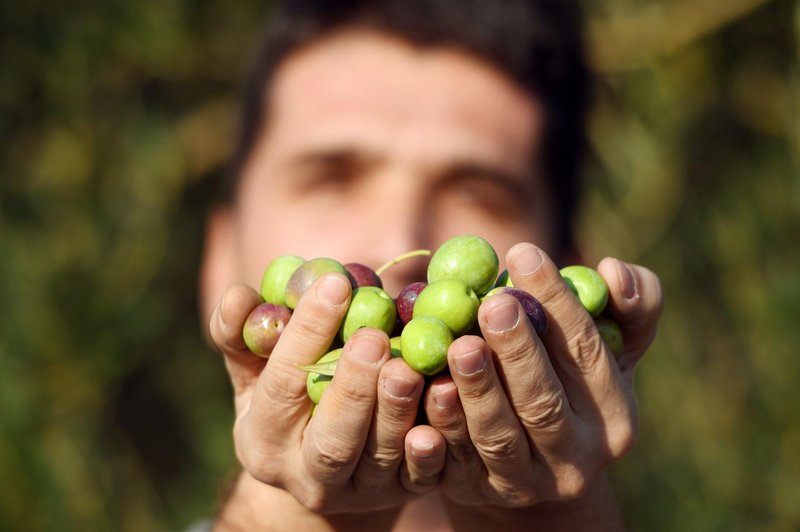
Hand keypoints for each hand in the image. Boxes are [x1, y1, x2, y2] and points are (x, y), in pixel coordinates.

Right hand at [208, 273, 445, 515]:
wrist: (329, 466)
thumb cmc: (289, 399)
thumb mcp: (257, 371)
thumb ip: (243, 335)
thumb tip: (239, 296)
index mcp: (264, 441)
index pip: (281, 388)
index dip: (306, 335)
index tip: (335, 284)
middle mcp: (308, 478)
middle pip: (332, 439)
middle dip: (353, 388)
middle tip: (373, 336)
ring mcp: (360, 492)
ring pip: (380, 458)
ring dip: (397, 410)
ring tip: (409, 364)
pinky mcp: (403, 494)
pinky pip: (423, 474)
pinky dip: (434, 443)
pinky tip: (444, 397)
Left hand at [424, 243, 662, 508]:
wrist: (532, 460)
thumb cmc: (570, 379)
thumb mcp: (610, 346)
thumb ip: (629, 304)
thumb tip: (612, 270)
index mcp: (613, 416)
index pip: (586, 352)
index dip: (556, 302)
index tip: (523, 254)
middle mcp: (575, 458)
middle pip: (543, 402)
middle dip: (517, 350)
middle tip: (493, 302)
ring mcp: (523, 482)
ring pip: (497, 436)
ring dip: (477, 390)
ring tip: (459, 344)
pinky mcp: (475, 492)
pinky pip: (453, 462)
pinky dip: (440, 428)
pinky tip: (428, 390)